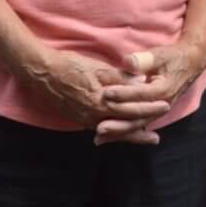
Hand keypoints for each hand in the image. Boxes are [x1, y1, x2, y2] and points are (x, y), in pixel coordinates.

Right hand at [22, 48, 167, 130]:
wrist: (41, 73)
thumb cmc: (69, 66)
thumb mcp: (97, 68)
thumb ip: (119, 78)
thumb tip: (141, 84)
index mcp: (101, 102)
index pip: (131, 109)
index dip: (149, 108)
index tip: (165, 107)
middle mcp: (93, 116)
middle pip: (123, 125)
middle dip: (141, 130)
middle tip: (156, 138)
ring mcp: (84, 120)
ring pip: (112, 131)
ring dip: (128, 136)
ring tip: (143, 140)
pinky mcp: (77, 119)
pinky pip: (100, 130)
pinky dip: (112, 133)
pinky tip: (118, 135)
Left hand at [95, 42, 205, 146]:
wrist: (190, 64)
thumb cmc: (173, 58)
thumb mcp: (160, 55)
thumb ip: (145, 59)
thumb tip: (128, 62)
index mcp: (164, 90)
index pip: (141, 94)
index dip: (124, 94)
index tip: (106, 93)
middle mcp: (162, 105)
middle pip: (139, 117)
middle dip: (119, 122)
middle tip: (100, 126)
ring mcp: (158, 112)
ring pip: (137, 125)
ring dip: (118, 133)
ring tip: (99, 137)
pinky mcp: (153, 114)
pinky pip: (137, 125)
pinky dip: (122, 133)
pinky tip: (106, 138)